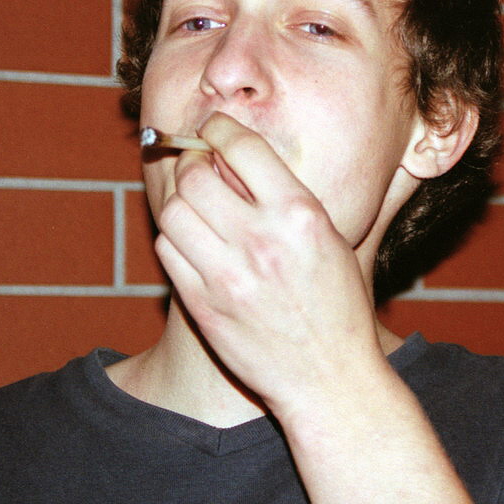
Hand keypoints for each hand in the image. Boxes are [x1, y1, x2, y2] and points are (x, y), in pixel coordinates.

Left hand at [152, 112, 383, 413]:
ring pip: (173, 212)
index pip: (241, 146)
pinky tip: (193, 241)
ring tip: (195, 203)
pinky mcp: (203, 306)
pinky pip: (168, 252)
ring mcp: (228, 276)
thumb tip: (230, 155)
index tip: (212, 127)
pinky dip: (175, 238)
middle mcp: (262, 241)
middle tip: (197, 164)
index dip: (218, 127)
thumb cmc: (336, 303)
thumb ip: (282, 197)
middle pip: (195, 175)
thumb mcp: (327, 238)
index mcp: (300, 215)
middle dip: (190, 161)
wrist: (329, 376)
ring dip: (179, 199)